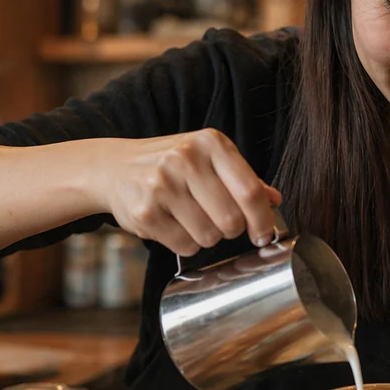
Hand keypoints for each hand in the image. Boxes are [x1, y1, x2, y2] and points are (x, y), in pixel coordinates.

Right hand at [96, 128, 282, 255]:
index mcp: (211, 143)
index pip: (249, 191)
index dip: (262, 220)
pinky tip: (174, 225)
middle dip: (231, 230)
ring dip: (207, 238)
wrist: (114, 167)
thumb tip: (274, 200)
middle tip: (220, 224)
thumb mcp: (208, 159)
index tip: (263, 234)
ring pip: (209, 237)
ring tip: (191, 220)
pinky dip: (185, 244)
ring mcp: (162, 185)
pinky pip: (184, 245)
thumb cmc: (170, 164)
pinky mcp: (145, 211)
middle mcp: (186, 159)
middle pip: (231, 219)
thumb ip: (243, 179)